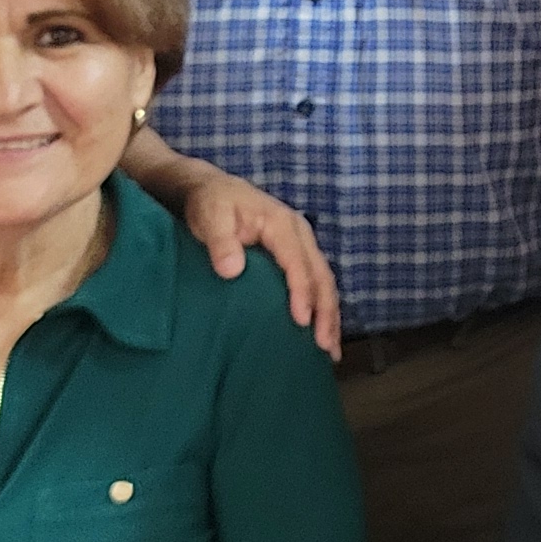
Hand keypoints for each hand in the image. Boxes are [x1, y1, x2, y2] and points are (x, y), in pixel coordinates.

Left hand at [165, 161, 342, 355]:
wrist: (214, 191)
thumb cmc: (211, 204)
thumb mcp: (210, 216)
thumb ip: (220, 242)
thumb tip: (232, 271)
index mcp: (282, 224)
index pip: (297, 263)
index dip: (302, 292)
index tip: (301, 322)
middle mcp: (300, 235)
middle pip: (321, 275)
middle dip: (326, 311)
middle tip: (324, 346)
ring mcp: (302, 246)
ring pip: (325, 282)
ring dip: (330, 315)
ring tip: (330, 350)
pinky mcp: (298, 256)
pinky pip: (317, 283)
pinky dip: (323, 309)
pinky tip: (322, 333)